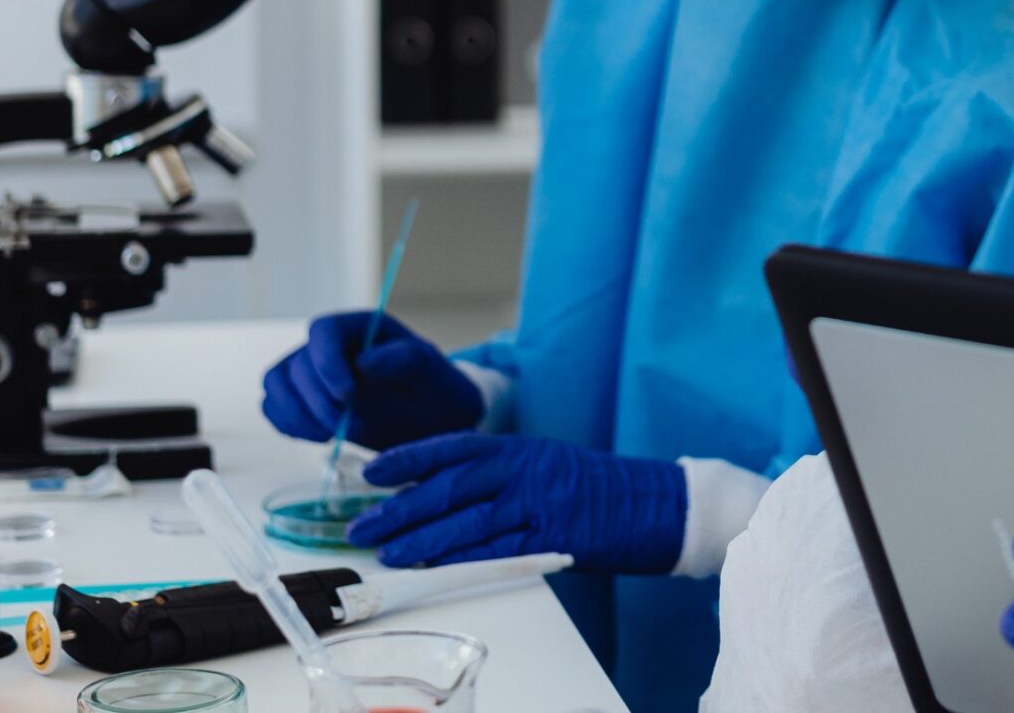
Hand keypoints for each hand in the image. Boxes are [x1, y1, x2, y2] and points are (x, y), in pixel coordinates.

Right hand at [259, 311, 484, 447]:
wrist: (433, 420)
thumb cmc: (436, 389)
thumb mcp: (434, 373)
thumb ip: (407, 359)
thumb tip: (365, 363)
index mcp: (361, 328)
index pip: (324, 331)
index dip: (326, 363)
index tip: (347, 396)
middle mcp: (330, 346)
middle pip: (297, 364)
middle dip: (318, 401)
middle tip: (349, 427)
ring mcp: (311, 372)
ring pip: (276, 384)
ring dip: (298, 414)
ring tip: (331, 434)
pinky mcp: (302, 399)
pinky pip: (274, 407)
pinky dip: (288, 424)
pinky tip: (320, 436)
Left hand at [347, 433, 686, 574]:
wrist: (651, 502)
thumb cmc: (591, 486)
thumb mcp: (540, 462)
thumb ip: (494, 474)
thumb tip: (434, 494)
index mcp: (515, 448)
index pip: (449, 448)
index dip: (406, 460)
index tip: (371, 473)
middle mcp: (521, 470)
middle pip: (447, 488)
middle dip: (399, 509)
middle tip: (362, 525)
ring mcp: (536, 504)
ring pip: (466, 522)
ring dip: (421, 539)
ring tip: (387, 552)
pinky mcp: (551, 537)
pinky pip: (497, 550)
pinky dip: (462, 559)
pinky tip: (435, 566)